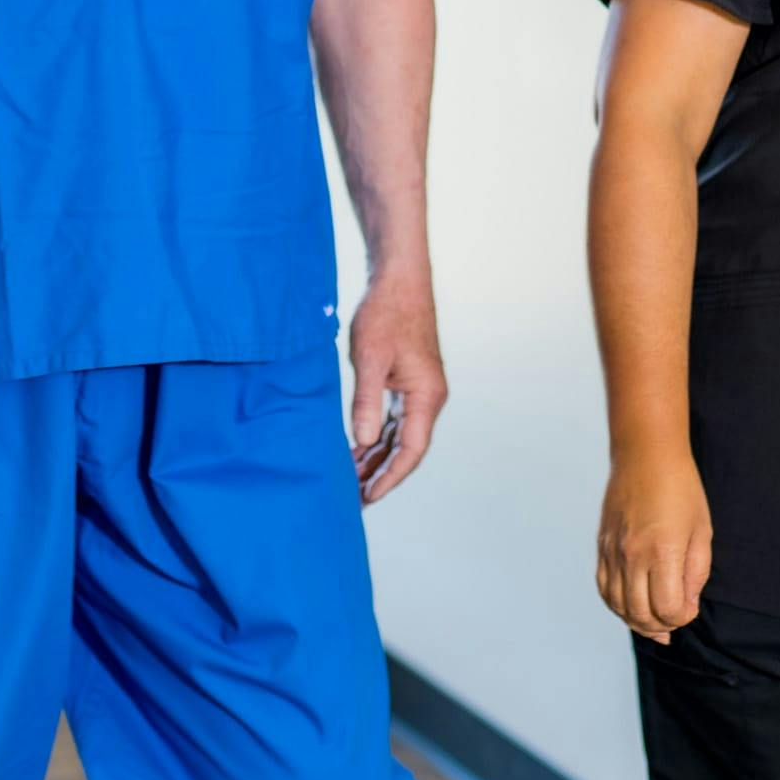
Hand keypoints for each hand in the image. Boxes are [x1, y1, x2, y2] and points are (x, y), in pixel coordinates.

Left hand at [347, 272, 446, 504]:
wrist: (399, 279)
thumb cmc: (386, 313)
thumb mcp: (370, 358)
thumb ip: (367, 402)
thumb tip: (361, 442)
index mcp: (426, 395)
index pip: (411, 449)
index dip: (391, 476)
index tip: (369, 496)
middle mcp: (427, 397)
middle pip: (406, 448)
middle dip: (381, 474)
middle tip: (353, 500)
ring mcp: (418, 390)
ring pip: (398, 435)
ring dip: (377, 458)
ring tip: (351, 482)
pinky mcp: (407, 382)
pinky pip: (393, 419)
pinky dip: (375, 437)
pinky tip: (357, 450)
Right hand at [597, 446, 712, 643]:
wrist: (646, 452)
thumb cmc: (681, 488)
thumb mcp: (702, 530)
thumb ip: (696, 573)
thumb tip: (686, 606)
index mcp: (663, 551)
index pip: (668, 609)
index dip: (683, 617)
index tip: (691, 606)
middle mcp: (633, 554)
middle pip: (641, 614)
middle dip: (662, 625)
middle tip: (675, 615)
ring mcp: (613, 550)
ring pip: (618, 605)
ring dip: (637, 620)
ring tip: (654, 619)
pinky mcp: (602, 544)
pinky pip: (603, 587)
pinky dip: (617, 604)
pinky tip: (632, 604)